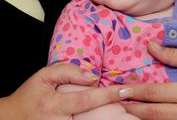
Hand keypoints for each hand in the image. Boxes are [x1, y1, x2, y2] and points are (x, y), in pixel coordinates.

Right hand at [0, 63, 132, 119]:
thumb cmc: (30, 97)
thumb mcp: (43, 76)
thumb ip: (67, 71)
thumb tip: (92, 76)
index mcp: (54, 104)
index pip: (86, 99)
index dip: (108, 94)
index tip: (126, 89)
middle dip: (117, 117)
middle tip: (138, 111)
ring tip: (131, 117)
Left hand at [124, 43, 176, 119]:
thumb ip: (173, 55)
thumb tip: (150, 45)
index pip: (154, 93)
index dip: (135, 92)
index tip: (121, 90)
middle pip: (154, 114)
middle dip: (133, 109)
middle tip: (119, 102)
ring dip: (143, 119)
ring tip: (129, 111)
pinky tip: (148, 118)